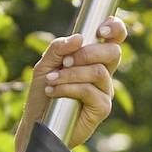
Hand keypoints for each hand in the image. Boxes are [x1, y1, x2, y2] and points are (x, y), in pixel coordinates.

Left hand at [17, 16, 126, 151]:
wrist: (36, 123)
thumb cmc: (42, 93)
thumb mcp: (45, 65)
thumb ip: (58, 48)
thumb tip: (79, 38)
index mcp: (94, 59)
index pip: (115, 38)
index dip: (115, 28)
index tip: (100, 29)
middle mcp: (104, 74)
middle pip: (113, 53)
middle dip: (88, 53)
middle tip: (65, 62)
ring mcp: (104, 91)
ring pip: (98, 72)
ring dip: (71, 74)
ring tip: (51, 80)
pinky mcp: (102, 109)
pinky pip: (90, 91)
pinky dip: (68, 88)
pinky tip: (53, 91)